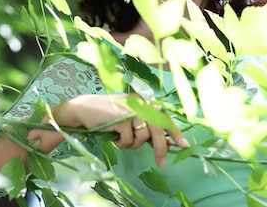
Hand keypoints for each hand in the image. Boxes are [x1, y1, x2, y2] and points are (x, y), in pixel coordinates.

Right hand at [48, 94, 188, 167]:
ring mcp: (131, 110)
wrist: (83, 109)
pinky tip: (113, 135)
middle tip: (162, 163)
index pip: (163, 117)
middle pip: (157, 129)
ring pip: (142, 137)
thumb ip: (144, 126)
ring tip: (121, 138)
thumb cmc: (106, 115)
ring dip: (132, 144)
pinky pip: (128, 140)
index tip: (183, 146)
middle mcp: (140, 104)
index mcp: (143, 102)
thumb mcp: (128, 118)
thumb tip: (165, 142)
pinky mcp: (122, 118)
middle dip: (161, 148)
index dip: (174, 132)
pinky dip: (122, 143)